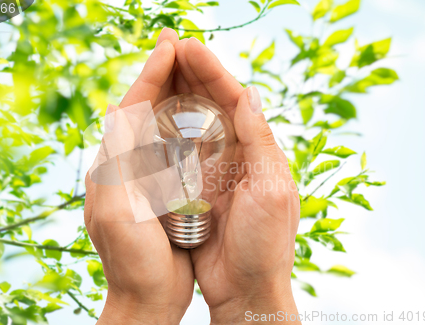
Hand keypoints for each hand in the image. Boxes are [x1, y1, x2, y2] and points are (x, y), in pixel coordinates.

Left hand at [84, 29, 193, 324]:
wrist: (145, 298)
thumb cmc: (132, 262)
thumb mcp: (119, 214)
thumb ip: (116, 166)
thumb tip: (120, 110)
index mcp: (113, 167)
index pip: (132, 108)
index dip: (151, 74)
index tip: (171, 46)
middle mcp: (125, 165)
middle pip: (144, 109)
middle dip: (162, 75)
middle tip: (180, 43)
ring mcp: (144, 176)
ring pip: (160, 124)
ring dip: (174, 94)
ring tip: (192, 69)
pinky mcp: (162, 189)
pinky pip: (173, 146)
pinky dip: (186, 124)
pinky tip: (202, 114)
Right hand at [173, 36, 301, 323]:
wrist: (247, 288)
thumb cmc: (266, 244)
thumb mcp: (271, 189)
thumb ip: (261, 141)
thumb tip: (250, 91)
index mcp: (259, 150)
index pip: (235, 98)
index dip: (212, 71)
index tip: (188, 46)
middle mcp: (239, 154)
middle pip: (214, 104)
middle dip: (193, 74)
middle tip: (168, 46)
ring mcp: (216, 170)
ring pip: (195, 122)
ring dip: (179, 94)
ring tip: (159, 69)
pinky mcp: (196, 188)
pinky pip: (180, 150)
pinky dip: (167, 129)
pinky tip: (153, 114)